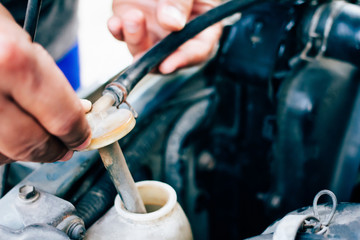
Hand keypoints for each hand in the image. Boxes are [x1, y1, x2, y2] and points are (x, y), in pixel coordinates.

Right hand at [0, 5, 90, 163]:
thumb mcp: (23, 43)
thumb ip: (50, 81)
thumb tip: (78, 112)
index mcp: (14, 63)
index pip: (62, 118)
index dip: (78, 133)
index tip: (83, 136)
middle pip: (32, 144)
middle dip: (56, 149)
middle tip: (67, 147)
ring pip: (7, 153)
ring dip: (29, 151)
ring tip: (40, 139)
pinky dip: (5, 148)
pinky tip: (12, 134)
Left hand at [108, 0, 221, 73]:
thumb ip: (181, 1)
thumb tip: (172, 23)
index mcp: (202, 24)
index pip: (198, 49)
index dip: (184, 59)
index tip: (167, 65)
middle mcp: (178, 33)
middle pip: (168, 56)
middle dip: (153, 55)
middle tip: (142, 52)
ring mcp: (155, 29)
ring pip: (144, 49)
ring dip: (135, 40)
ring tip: (132, 18)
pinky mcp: (135, 22)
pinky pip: (124, 34)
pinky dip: (118, 31)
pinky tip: (115, 23)